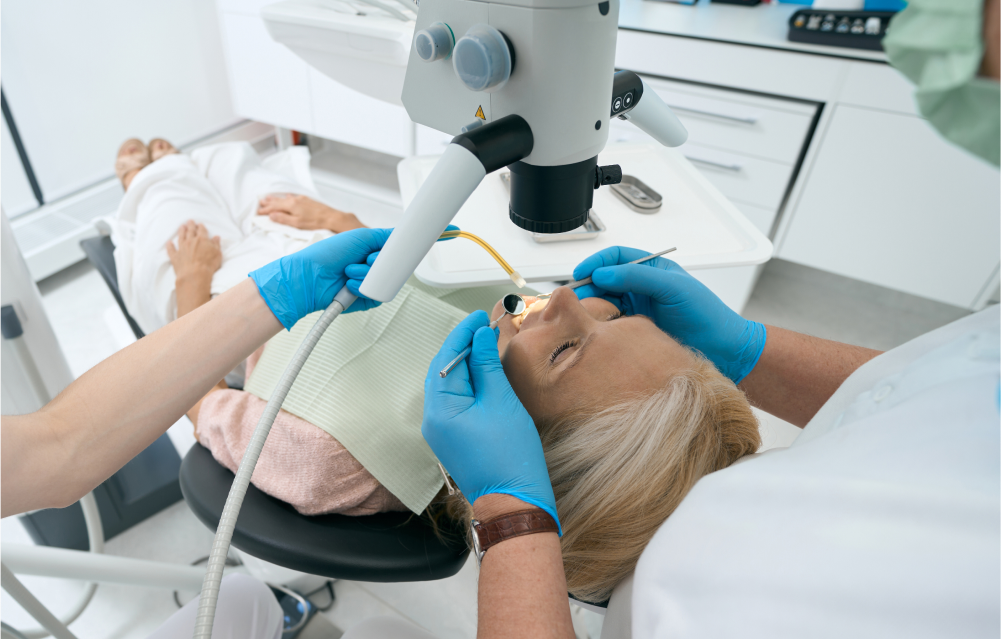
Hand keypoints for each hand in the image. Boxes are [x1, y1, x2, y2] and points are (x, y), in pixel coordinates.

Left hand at [165, 221, 221, 279]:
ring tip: (181, 227)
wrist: (194, 275)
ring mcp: (182, 248)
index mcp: (202, 239)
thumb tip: (216, 237)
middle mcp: (190, 241)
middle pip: (190, 231)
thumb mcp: (217, 254)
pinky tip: (169, 243)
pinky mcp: (175, 256)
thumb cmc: (208, 265)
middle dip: (190, 225)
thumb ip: (216, 244)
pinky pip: (171, 249)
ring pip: (181, 237)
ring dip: (181, 231)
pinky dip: (169, 246)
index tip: (200, 224)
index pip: (201, 230)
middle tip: (190, 221)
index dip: (201, 227)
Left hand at [250, 227, 392, 328]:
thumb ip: (385, 236)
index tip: (391, 252)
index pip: (393, 253)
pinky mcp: (365, 299)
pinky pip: (378, 296)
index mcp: (370, 251)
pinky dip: (364, 289)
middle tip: (366, 259)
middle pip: (392, 268)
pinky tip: (350, 285)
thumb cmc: (327, 254)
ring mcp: (367, 283)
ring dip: (367, 275)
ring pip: (385, 282)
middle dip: (378, 263)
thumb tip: (402, 235)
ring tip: (350, 271)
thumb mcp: (360, 236)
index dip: (394, 253)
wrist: (310, 276)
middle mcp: (369, 267)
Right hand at [258, 194, 364, 232]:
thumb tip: (271, 215)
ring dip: (276, 199)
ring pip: (285, 198)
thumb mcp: (297, 223)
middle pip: (278, 201)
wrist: (332, 218)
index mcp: (291, 206)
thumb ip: (283, 219)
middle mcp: (295, 200)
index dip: (265, 210)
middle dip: (269, 202)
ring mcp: (302, 199)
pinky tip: (287, 196)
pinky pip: (293, 197)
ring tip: (269, 197)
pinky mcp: (308, 200)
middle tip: (260, 202)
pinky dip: (287, 197)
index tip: (258, 212)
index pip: (274, 207)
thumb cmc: (315, 222)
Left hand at [422, 312, 560, 532]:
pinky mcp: (453, 437)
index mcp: (440, 409)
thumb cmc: (510, 456)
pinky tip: (484, 373)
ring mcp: (441, 430)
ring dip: (467, 363)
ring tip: (487, 345)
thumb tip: (481, 336)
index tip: (479, 316)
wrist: (515, 502)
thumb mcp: (501, 402)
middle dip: (464, 346)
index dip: (463, 333)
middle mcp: (433, 420)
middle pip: (444, 370)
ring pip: (450, 385)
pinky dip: (469, 382)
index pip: (446, 359)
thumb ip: (487, 365)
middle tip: (485, 326)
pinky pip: (456, 400)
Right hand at [573, 246, 765, 383]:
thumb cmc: (707, 315)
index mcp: (651, 269)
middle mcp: (642, 287)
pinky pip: (611, 324)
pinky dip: (601, 325)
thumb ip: (637, 277)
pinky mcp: (635, 330)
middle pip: (604, 280)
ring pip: (605, 303)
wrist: (723, 350)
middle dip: (588, 287)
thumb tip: (603, 273)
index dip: (596, 262)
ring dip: (593, 307)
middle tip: (576, 299)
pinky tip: (599, 330)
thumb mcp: (673, 288)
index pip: (616, 257)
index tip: (581, 274)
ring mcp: (638, 309)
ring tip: (585, 315)